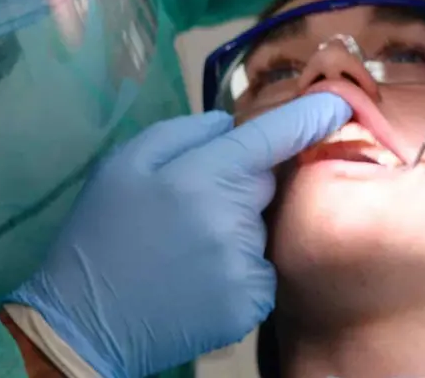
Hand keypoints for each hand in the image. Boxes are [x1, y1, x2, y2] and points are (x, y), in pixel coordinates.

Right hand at [6, 93, 351, 377]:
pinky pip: (259, 270)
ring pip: (259, 229)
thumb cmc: (99, 235)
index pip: (272, 137)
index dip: (310, 116)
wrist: (86, 322)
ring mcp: (245, 265)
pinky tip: (197, 279)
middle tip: (187, 208)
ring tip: (184, 251)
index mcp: (200, 176)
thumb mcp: (120, 166)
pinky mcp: (250, 304)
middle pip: (264, 184)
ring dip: (236, 231)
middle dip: (240, 186)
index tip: (339, 101)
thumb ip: (178, 133)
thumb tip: (227, 124)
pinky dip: (237, 270)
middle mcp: (233, 218)